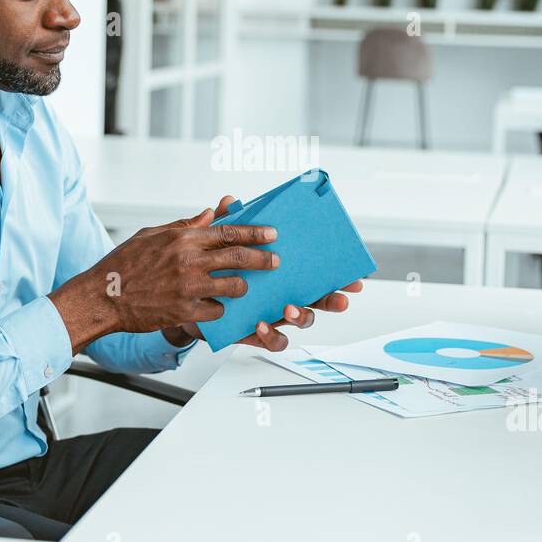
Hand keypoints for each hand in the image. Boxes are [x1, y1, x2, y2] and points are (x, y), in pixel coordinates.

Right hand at [50, 205, 277, 351]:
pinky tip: (215, 307)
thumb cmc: (123, 264)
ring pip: (233, 286)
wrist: (102, 296)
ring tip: (243, 287)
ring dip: (241, 287)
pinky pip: (216, 311)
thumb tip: (209, 215)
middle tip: (275, 261)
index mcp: (182, 238)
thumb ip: (184, 225)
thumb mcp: (152, 235)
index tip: (272, 234)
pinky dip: (218, 309)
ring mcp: (188, 287)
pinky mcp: (184, 311)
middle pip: (238, 258)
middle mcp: (188, 261)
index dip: (255, 233)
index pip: (228, 232)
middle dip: (263, 259)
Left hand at [171, 195, 365, 351]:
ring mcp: (273, 314)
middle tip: (342, 298)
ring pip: (299, 320)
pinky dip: (271, 335)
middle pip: (317, 298)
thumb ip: (226, 225)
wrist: (186, 299)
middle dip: (332, 299)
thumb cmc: (212, 269)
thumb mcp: (218, 244)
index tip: (355, 277)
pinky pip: (272, 340)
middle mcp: (284, 293)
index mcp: (283, 272)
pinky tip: (262, 324)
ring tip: (290, 308)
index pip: (315, 271)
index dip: (337, 276)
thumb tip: (229, 201)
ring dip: (301, 316)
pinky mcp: (255, 332)